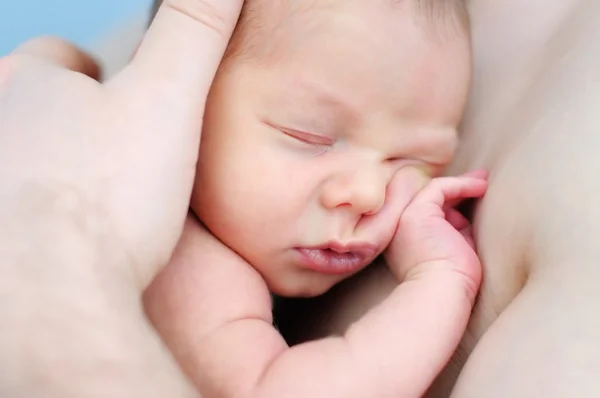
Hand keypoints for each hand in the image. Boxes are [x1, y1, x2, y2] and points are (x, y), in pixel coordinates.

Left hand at [0, 1, 242, 395]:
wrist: (57, 289)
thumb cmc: (110, 194)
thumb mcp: (168, 97)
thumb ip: (195, 29)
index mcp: (32, 83)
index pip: (61, 60)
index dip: (100, 79)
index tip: (126, 106)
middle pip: (35, 107)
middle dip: (74, 123)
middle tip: (116, 156)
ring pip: (26, 155)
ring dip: (56, 166)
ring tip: (97, 197)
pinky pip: (22, 204)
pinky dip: (44, 210)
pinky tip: (71, 234)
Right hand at [386, 170, 487, 299]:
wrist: (441, 294)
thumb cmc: (453, 284)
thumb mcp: (454, 254)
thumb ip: (456, 235)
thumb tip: (465, 218)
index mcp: (407, 243)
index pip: (431, 216)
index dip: (453, 205)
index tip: (473, 198)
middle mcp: (401, 228)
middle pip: (431, 201)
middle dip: (457, 190)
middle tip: (480, 183)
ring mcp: (406, 219)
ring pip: (434, 192)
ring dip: (462, 185)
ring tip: (485, 182)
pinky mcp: (417, 213)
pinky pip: (441, 188)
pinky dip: (462, 184)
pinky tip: (481, 186)